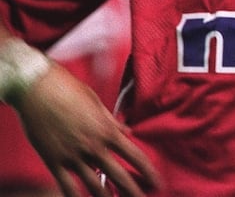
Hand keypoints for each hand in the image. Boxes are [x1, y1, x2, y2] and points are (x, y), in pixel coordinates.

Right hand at [11, 63, 161, 195]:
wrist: (38, 89)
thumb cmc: (70, 90)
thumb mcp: (98, 103)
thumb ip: (113, 121)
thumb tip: (127, 131)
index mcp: (108, 131)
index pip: (135, 157)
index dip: (148, 172)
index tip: (157, 183)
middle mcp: (94, 146)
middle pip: (119, 176)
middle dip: (133, 191)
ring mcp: (73, 156)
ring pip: (94, 185)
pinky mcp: (54, 160)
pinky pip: (66, 185)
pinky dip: (74, 196)